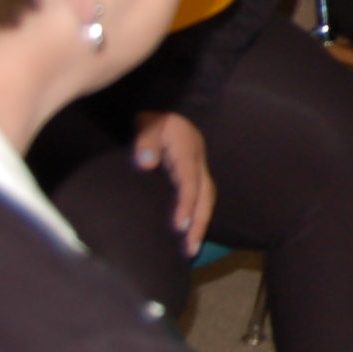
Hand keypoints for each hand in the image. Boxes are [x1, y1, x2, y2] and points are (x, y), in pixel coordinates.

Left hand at [132, 111, 215, 249]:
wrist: (157, 101)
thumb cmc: (148, 116)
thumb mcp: (145, 122)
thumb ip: (145, 140)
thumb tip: (146, 163)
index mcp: (188, 148)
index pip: (190, 182)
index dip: (186, 205)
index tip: (179, 228)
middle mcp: (197, 159)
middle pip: (206, 195)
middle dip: (200, 222)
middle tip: (190, 249)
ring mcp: (196, 164)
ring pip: (206, 197)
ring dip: (200, 221)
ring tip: (190, 247)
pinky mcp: (190, 170)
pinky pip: (199, 195)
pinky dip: (196, 213)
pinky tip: (187, 229)